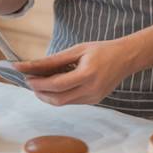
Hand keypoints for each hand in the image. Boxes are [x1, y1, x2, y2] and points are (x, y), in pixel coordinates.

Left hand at [15, 39, 139, 105]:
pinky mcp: (94, 101)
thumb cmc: (102, 50)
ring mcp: (94, 98)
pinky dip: (59, 95)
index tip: (25, 77)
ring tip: (38, 83)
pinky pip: (71, 101)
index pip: (57, 84)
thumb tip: (33, 66)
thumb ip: (55, 60)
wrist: (126, 58)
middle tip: (29, 82)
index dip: (39, 83)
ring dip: (47, 95)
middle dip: (40, 92)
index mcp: (88, 75)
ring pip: (63, 102)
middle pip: (58, 99)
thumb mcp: (77, 49)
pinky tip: (53, 85)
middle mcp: (91, 90)